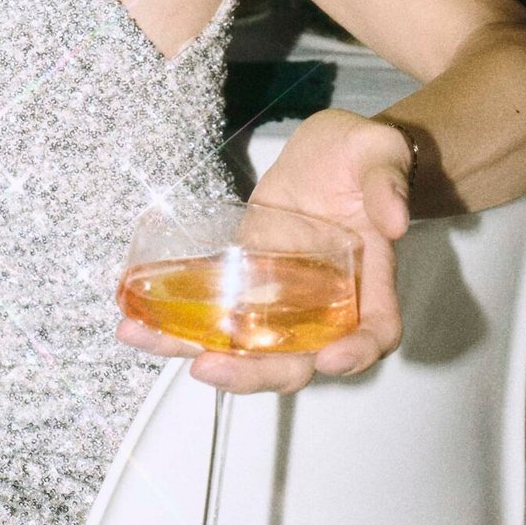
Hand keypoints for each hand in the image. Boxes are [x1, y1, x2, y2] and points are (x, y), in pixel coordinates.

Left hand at [115, 108, 410, 394]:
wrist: (324, 153)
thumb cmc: (360, 155)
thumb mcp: (379, 152)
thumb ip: (386, 181)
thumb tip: (392, 219)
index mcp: (368, 280)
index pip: (375, 332)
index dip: (356, 353)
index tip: (330, 358)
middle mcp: (324, 303)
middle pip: (298, 359)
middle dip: (255, 372)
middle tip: (209, 366)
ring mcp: (280, 298)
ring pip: (246, 346)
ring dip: (196, 352)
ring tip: (144, 342)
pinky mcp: (242, 282)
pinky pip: (212, 312)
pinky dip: (174, 324)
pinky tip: (134, 322)